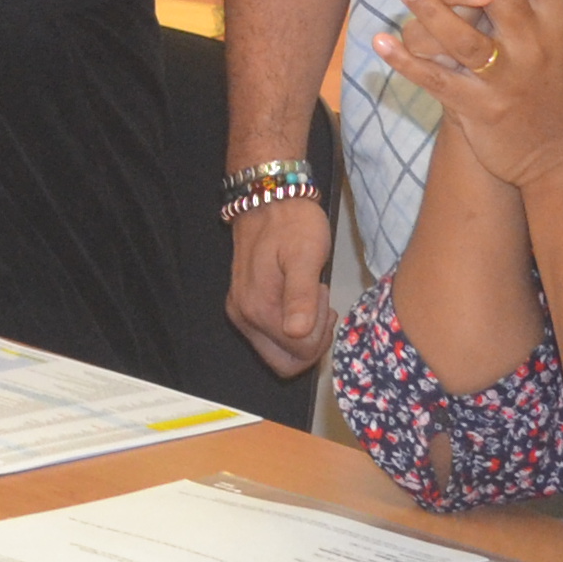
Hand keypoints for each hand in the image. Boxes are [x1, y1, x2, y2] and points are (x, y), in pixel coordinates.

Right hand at [223, 186, 333, 373]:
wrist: (268, 199)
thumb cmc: (292, 224)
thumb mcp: (306, 256)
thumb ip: (301, 297)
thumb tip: (297, 334)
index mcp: (259, 309)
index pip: (298, 354)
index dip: (319, 335)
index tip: (321, 298)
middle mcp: (244, 317)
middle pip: (284, 363)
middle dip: (310, 343)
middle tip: (320, 305)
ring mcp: (241, 312)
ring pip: (279, 352)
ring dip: (303, 333)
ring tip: (310, 294)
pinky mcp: (243, 305)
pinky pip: (271, 336)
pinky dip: (292, 325)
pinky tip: (301, 297)